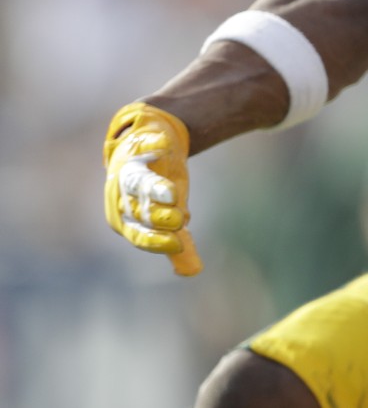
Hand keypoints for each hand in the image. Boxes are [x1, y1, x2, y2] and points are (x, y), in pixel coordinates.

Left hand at [102, 102, 202, 275]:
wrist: (146, 151)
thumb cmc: (153, 193)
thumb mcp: (168, 218)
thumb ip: (179, 243)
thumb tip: (193, 272)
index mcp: (127, 219)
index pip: (139, 235)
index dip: (156, 241)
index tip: (178, 244)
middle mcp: (124, 196)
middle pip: (139, 209)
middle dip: (157, 216)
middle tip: (178, 220)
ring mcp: (131, 169)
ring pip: (140, 181)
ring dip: (155, 188)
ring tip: (172, 193)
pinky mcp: (141, 144)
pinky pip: (145, 144)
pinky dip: (153, 144)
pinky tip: (163, 145)